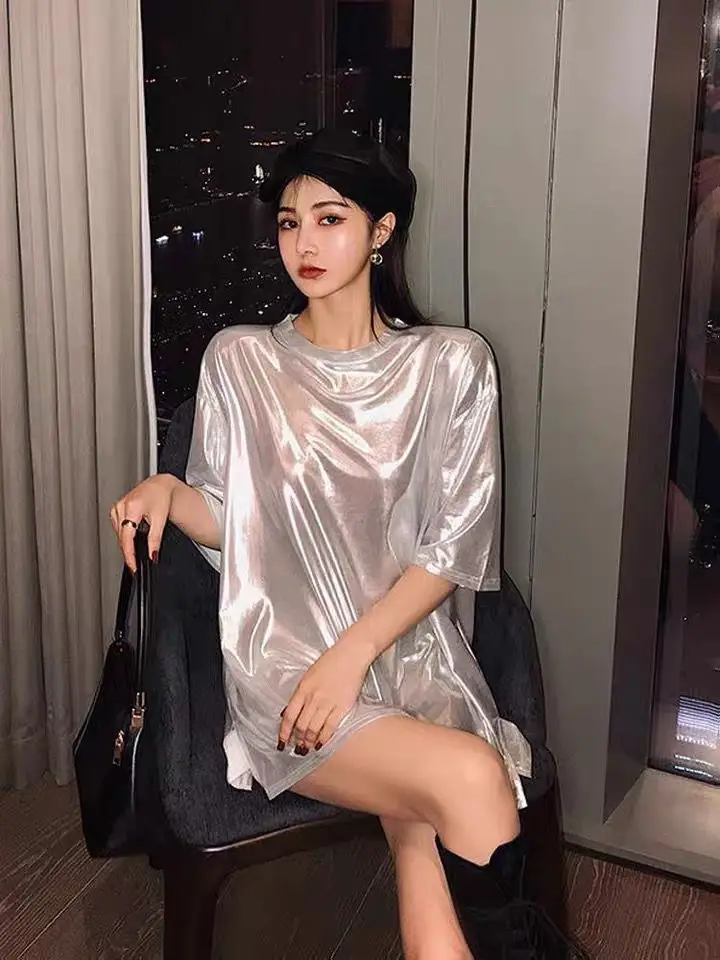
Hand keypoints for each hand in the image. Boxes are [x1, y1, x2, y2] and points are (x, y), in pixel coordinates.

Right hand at [109, 473, 177, 571]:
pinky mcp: (115, 509)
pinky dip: (124, 535)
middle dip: (128, 552)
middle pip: (121, 537)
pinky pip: (117, 527)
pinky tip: (132, 535)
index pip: (127, 537)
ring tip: (135, 549)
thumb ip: (155, 539)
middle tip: (135, 564)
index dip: (129, 554)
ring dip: (125, 543)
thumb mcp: (161, 520)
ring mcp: (117, 507)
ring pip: (118, 533)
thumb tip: (153, 556)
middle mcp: (122, 506)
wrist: (159, 485)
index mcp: (133, 507)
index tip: (132, 566)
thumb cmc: (161, 497)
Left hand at [278, 635, 375, 754]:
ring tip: (306, 749)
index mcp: (302, 689)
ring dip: (308, 742)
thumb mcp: (308, 676)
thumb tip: (289, 711)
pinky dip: (324, 738)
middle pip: (301, 725)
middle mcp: (313, 698)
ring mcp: (328, 703)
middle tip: (296, 749)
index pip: (289, 716)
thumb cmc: (330, 662)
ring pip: (314, 729)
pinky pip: (330, 727)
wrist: (351, 655)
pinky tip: (320, 744)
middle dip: (296, 741)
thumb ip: (299, 694)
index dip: (283, 732)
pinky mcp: (343, 706)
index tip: (281, 742)